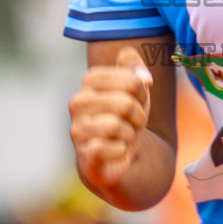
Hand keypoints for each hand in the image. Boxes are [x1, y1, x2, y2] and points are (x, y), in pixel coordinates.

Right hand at [69, 46, 153, 186]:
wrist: (116, 153)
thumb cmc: (126, 115)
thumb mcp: (136, 88)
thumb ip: (137, 69)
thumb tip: (145, 78)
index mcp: (90, 81)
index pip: (132, 80)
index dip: (141, 93)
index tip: (135, 101)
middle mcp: (78, 103)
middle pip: (126, 103)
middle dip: (138, 116)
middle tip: (132, 122)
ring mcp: (78, 129)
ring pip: (117, 126)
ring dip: (131, 133)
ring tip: (125, 135)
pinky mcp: (85, 154)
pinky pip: (115, 148)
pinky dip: (124, 150)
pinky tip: (116, 150)